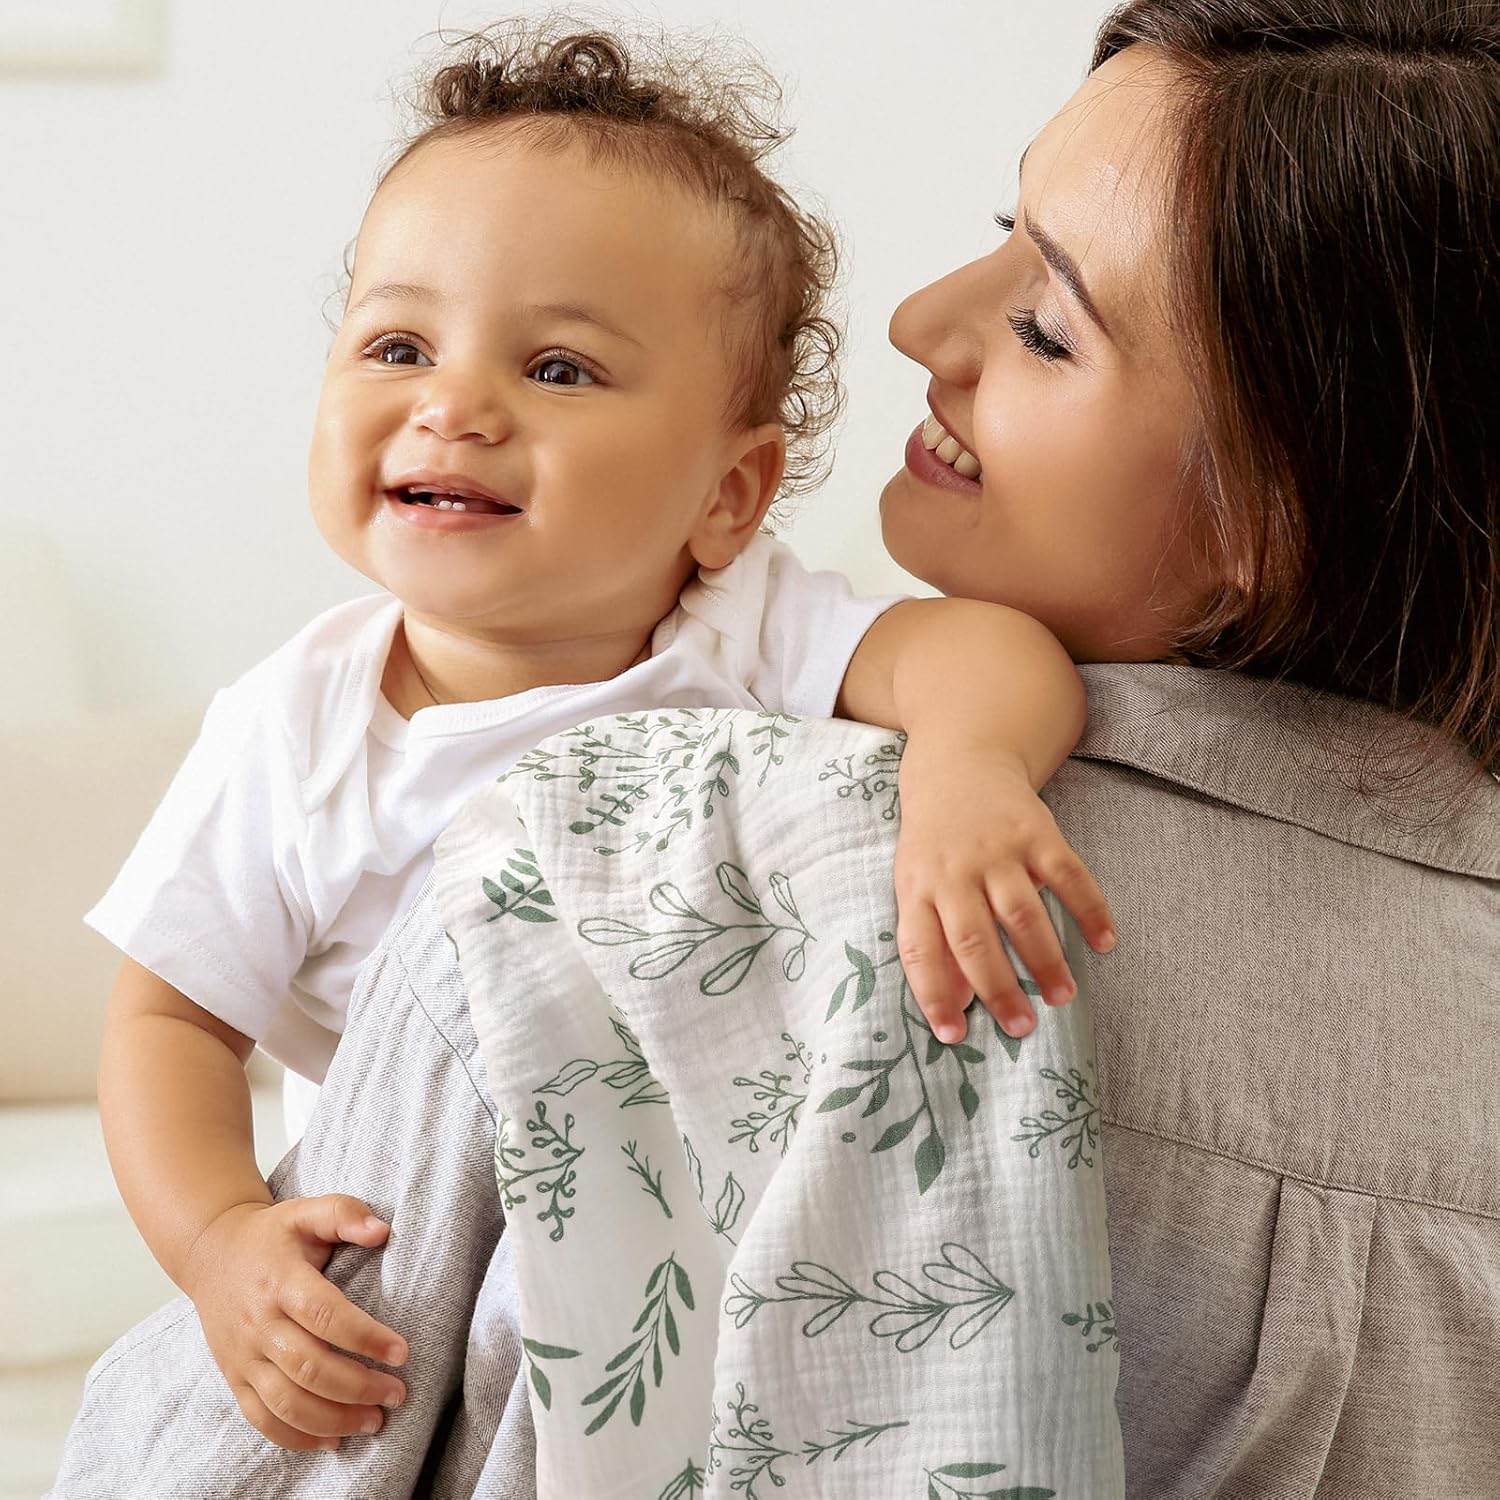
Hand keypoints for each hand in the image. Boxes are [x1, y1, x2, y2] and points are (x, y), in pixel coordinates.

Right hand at [180, 1196, 408, 1450]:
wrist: (210, 1252)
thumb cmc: (272, 1235)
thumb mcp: (307, 1211)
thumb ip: (346, 1213)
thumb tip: (383, 1231)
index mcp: (281, 1280)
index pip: (324, 1315)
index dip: (365, 1336)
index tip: (402, 1352)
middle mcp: (259, 1323)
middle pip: (308, 1367)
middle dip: (358, 1387)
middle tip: (398, 1393)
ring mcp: (243, 1355)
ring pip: (286, 1402)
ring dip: (333, 1419)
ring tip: (375, 1421)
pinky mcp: (235, 1377)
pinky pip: (262, 1418)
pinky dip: (297, 1437)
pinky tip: (333, 1439)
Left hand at [893, 742, 1115, 1042]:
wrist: (958, 768)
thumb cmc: (934, 845)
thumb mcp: (917, 886)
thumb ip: (933, 940)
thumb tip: (958, 1004)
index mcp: (917, 888)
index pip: (920, 950)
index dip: (935, 995)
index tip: (954, 1035)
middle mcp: (955, 872)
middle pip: (976, 940)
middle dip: (1000, 990)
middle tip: (1022, 1028)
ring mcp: (997, 851)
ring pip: (1023, 915)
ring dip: (1045, 960)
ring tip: (1062, 997)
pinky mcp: (1037, 832)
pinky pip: (1069, 876)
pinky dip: (1090, 910)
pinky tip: (1105, 943)